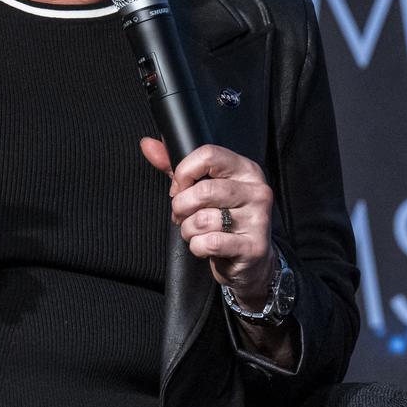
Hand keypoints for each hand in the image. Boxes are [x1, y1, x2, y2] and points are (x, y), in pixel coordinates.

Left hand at [140, 138, 276, 309]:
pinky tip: (205, 247)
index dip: (184, 173)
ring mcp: (258, 219)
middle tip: (182, 216)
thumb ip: (176, 167)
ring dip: (188, 230)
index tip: (179, 188)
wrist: (251, 261)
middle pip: (203, 190)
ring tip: (195, 232)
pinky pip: (211, 243)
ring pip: (203, 219)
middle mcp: (257, 190)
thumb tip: (148, 145)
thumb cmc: (224, 220)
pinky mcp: (253, 246)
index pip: (209, 155)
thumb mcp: (203, 189)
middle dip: (181, 207)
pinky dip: (198, 247)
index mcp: (245, 169)